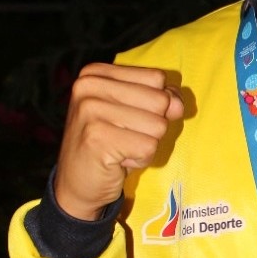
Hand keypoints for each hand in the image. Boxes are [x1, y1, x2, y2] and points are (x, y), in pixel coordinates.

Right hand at [54, 63, 184, 219]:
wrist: (77, 184)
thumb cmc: (111, 145)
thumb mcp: (137, 113)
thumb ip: (160, 99)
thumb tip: (178, 104)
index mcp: (96, 73)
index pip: (156, 78)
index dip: (155, 105)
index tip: (127, 119)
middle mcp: (89, 86)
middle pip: (160, 100)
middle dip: (153, 126)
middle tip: (124, 137)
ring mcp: (90, 111)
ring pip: (158, 125)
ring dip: (147, 144)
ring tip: (121, 149)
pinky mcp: (96, 138)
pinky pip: (149, 147)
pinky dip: (141, 160)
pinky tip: (117, 161)